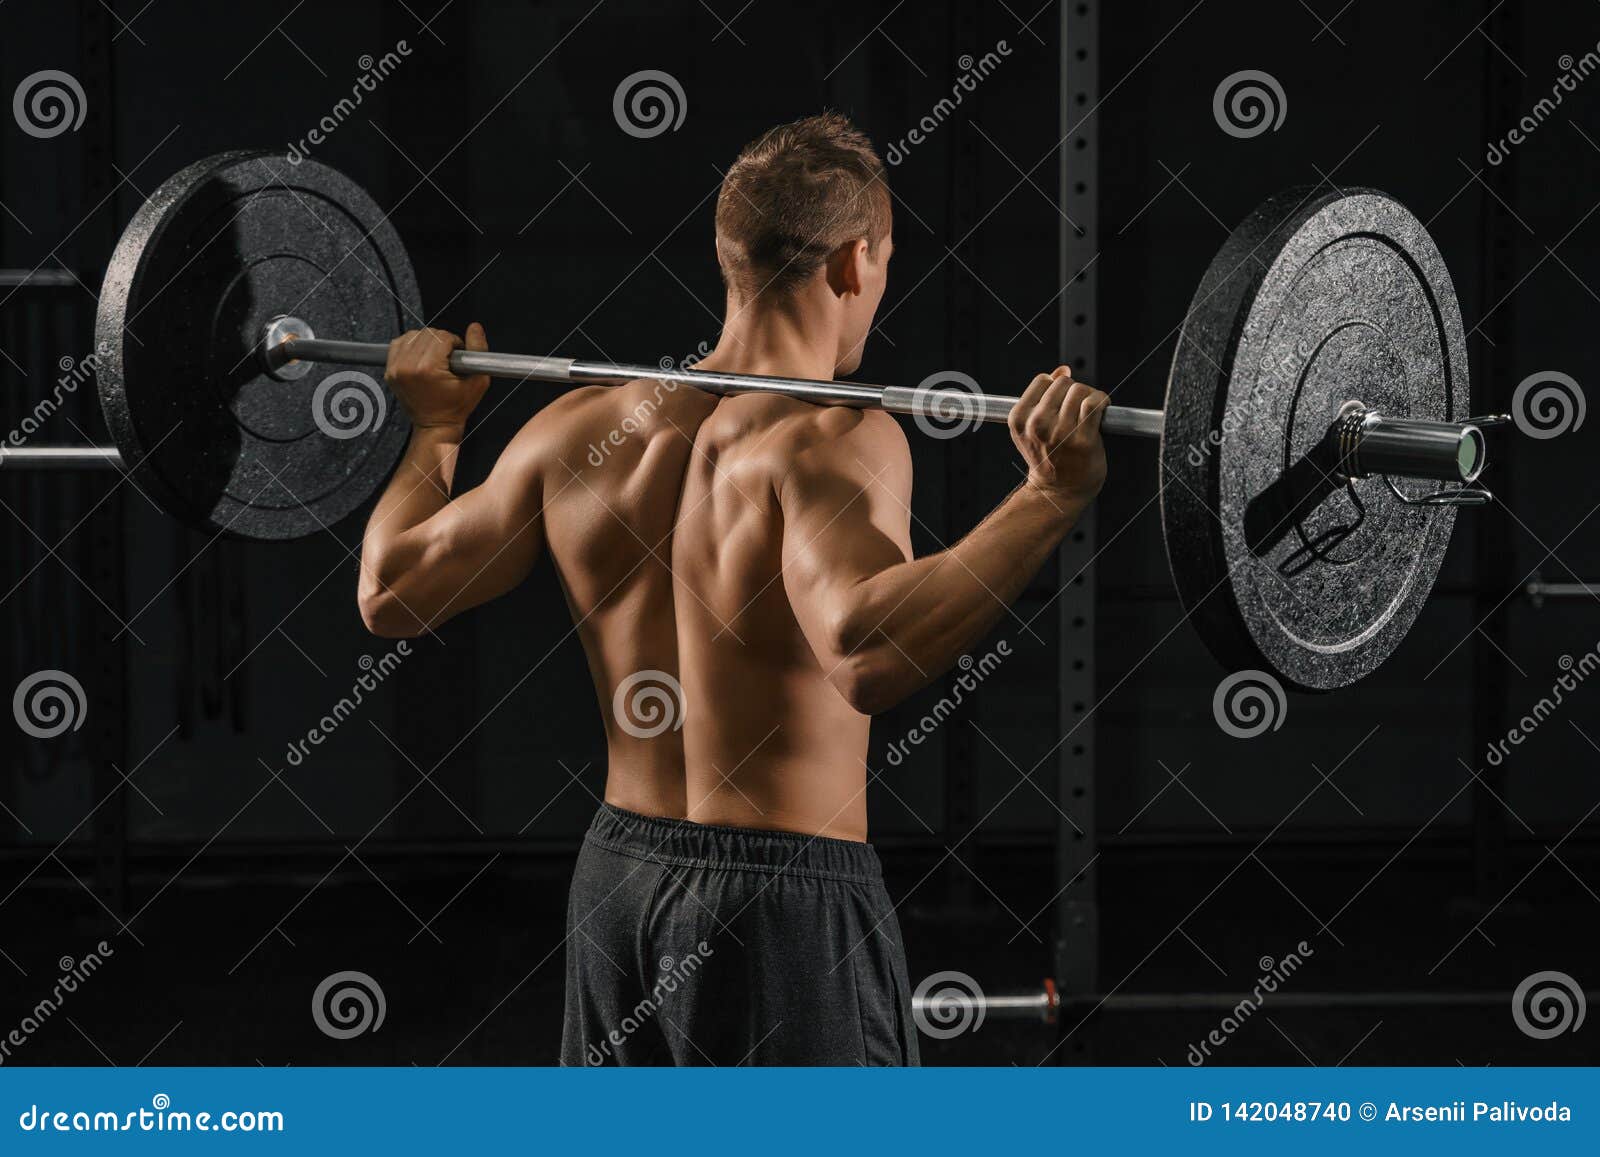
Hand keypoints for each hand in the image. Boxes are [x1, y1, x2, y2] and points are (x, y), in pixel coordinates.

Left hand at [384, 324, 491, 429]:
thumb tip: (475, 327)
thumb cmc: (457, 407)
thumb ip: (479, 351)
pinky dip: (411, 345)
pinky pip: (399, 343)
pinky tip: (421, 357)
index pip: (442, 336)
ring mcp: (395, 369)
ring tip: (434, 358)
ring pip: (413, 335)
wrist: (435, 426)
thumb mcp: (478, 382)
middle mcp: (407, 366)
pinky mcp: (389, 371)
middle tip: (448, 359)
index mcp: (427, 369)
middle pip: (427, 333)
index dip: (455, 343)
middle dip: (441, 342)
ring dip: (426, 342)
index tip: (458, 357)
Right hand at [1007, 365, 1107, 502]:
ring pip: (1080, 391)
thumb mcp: (1031, 427)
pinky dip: (1102, 400)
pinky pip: (1094, 403)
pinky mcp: (1083, 440)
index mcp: (1020, 419)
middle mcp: (1037, 425)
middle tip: (1079, 407)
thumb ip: (1042, 396)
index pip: (1044, 380)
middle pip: (1064, 383)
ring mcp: (1061, 433)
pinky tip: (1103, 408)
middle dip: (1075, 390)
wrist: (1058, 490)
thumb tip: (1062, 369)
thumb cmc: (1048, 457)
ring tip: (1091, 410)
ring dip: (1090, 396)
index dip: (1057, 386)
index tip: (1064, 399)